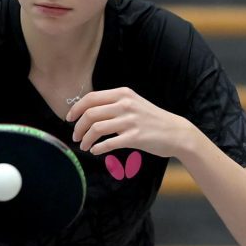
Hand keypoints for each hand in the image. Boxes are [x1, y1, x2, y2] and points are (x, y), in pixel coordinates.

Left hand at [66, 87, 195, 157]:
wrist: (176, 132)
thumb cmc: (152, 119)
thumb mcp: (134, 103)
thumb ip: (114, 103)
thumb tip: (89, 111)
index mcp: (123, 94)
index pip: (91, 98)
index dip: (76, 109)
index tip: (69, 119)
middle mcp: (125, 104)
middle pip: (90, 114)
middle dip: (78, 127)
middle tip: (76, 136)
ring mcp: (130, 121)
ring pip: (96, 129)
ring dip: (86, 139)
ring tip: (84, 146)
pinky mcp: (135, 137)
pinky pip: (109, 143)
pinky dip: (98, 148)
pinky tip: (95, 151)